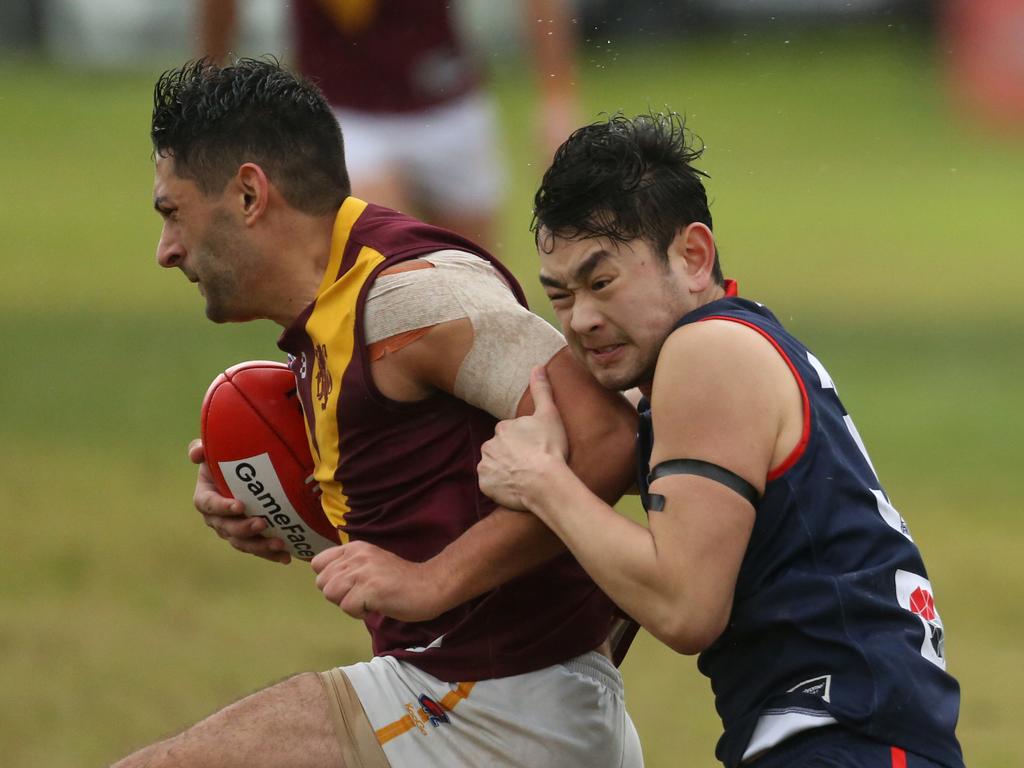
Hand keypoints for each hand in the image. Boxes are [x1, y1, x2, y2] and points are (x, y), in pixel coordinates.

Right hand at [189, 439, 290, 563]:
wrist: (248, 474)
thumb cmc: (229, 459)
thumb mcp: (215, 451)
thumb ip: (202, 449)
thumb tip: (197, 453)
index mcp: (205, 498)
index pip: (209, 504)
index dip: (222, 507)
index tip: (240, 505)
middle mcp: (217, 519)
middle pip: (227, 528)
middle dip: (244, 529)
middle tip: (262, 524)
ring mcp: (232, 530)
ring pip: (243, 543)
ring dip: (260, 546)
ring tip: (280, 544)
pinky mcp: (249, 538)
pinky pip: (258, 548)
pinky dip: (271, 554)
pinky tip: (286, 556)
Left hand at [311, 541, 445, 621]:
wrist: (429, 585)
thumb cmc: (400, 580)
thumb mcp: (370, 563)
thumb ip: (349, 567)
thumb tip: (326, 582)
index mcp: (355, 548)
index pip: (318, 563)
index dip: (328, 579)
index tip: (348, 585)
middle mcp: (356, 556)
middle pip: (322, 583)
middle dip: (337, 594)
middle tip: (361, 595)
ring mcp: (362, 571)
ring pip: (331, 594)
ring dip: (348, 604)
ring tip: (369, 600)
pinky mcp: (370, 588)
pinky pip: (347, 608)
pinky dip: (360, 613)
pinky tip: (377, 606)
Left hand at [478, 365, 568, 510]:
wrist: (544, 482)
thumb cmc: (549, 448)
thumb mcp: (549, 415)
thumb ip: (541, 390)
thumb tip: (538, 365)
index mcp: (503, 427)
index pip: (510, 433)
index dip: (524, 442)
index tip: (536, 449)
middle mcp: (489, 444)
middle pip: (500, 449)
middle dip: (512, 455)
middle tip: (531, 463)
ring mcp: (485, 464)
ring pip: (494, 465)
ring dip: (505, 469)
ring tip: (524, 477)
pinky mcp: (485, 484)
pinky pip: (490, 483)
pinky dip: (500, 485)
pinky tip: (515, 487)